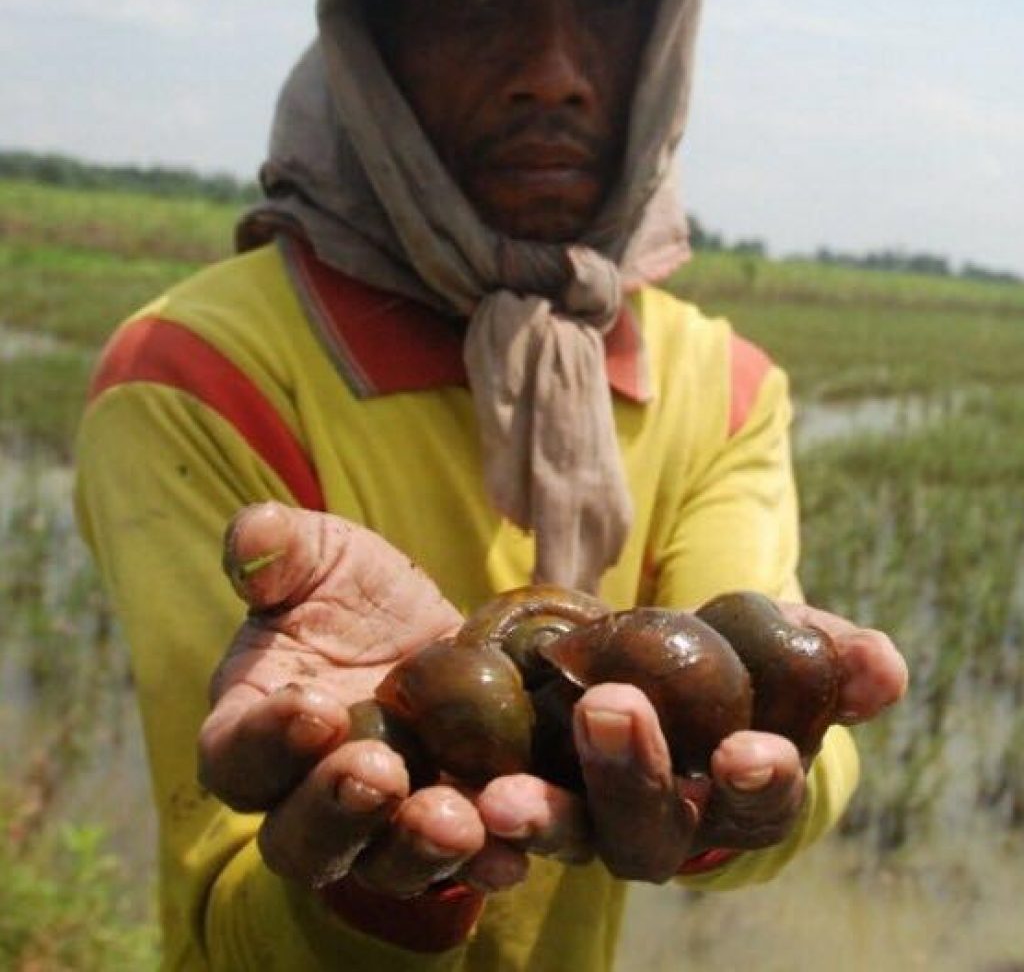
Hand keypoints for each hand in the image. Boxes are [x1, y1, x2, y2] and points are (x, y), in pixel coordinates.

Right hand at [197, 502, 527, 897]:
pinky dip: (488, 857)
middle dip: (336, 812)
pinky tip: (515, 847)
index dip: (267, 740)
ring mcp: (384, 823)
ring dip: (416, 848)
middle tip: (379, 773)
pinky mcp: (453, 825)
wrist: (432, 626)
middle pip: (300, 839)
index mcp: (258, 731)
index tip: (317, 705)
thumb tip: (251, 540)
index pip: (237, 756)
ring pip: (383, 863)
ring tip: (455, 817)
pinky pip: (464, 862)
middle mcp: (308, 796)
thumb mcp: (322, 555)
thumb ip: (282, 549)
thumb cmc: (355, 592)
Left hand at [473, 599, 907, 882]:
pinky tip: (449, 786)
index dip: (760, 783)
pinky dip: (475, 813)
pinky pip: (493, 814)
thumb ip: (824, 656)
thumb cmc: (719, 654)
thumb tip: (882, 664)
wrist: (634, 650)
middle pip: (648, 834)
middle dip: (635, 778)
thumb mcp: (770, 641)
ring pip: (565, 836)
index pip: (754, 805)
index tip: (751, 748)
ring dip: (541, 817)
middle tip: (612, 705)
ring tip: (506, 794)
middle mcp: (654, 821)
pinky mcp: (516, 787)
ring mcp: (581, 812)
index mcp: (726, 790)